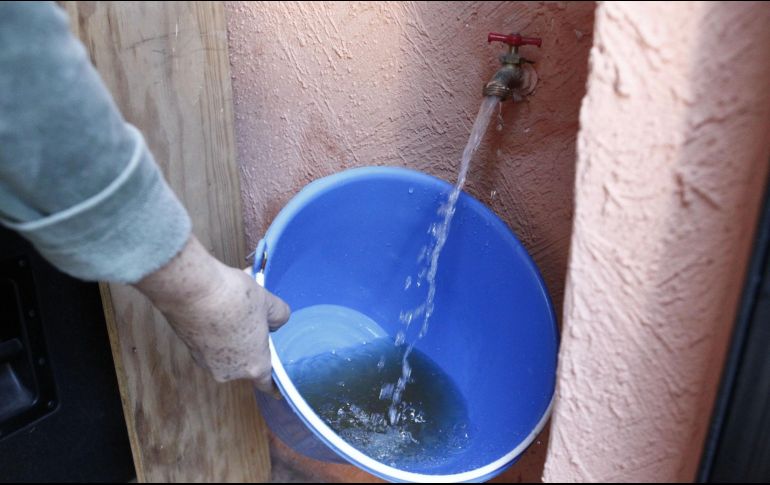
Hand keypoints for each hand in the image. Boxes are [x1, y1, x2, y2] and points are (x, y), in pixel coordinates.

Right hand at [134, 236, 289, 392]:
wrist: (193, 290)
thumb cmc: (235, 298)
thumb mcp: (269, 303)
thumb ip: (280, 316)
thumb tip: (277, 321)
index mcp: (254, 366)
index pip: (267, 383)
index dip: (273, 384)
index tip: (277, 388)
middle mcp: (229, 372)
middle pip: (247, 363)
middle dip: (251, 346)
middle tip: (255, 323)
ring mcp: (207, 363)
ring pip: (227, 353)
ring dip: (232, 338)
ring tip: (235, 311)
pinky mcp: (191, 349)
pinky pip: (210, 345)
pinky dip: (215, 333)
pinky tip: (218, 312)